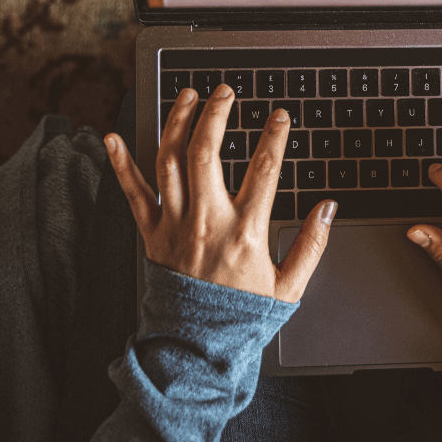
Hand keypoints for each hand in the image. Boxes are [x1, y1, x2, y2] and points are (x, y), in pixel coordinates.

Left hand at [104, 84, 336, 303]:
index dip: (274, 137)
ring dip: (178, 122)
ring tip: (188, 97)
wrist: (196, 348)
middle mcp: (207, 222)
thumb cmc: (243, 318)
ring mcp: (175, 226)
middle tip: (225, 92)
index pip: (264, 170)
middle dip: (216, 115)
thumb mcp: (290, 286)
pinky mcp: (151, 235)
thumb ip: (312, 243)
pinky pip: (133, 193)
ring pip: (170, 161)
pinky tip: (112, 138)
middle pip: (207, 153)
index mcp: (245, 233)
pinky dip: (120, 164)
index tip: (280, 116)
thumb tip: (329, 207)